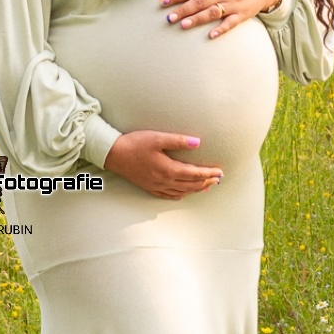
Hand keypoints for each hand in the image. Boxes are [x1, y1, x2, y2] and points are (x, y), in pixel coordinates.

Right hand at [102, 130, 223, 199]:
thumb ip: (178, 141)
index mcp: (168, 169)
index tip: (220, 172)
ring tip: (207, 187)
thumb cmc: (134, 143)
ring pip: (181, 191)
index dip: (209, 173)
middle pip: (190, 185)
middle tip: (218, 179)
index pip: (194, 173)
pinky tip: (184, 194)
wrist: (113, 154)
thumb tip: (198, 142)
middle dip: (206, 182)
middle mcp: (164, 181)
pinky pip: (168, 195)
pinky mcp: (149, 187)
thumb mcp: (157, 138)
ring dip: (196, 189)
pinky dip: (180, 195)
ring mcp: (156, 186)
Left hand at [159, 0, 277, 37]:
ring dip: (197, 19)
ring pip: (212, 12)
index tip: (162, 2)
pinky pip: (230, 23)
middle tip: (168, 17)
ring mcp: (233, 4)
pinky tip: (211, 36)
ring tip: (183, 25)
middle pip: (199, 2)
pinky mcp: (241, 15)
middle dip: (183, 9)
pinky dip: (221, 29)